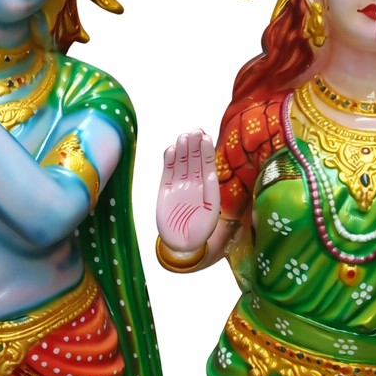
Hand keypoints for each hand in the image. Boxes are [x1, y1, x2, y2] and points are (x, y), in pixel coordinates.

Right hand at [157, 129, 219, 252]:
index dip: (206, 151)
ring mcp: (179, 184)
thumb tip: (210, 174)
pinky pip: (167, 171)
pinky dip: (169, 161)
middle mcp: (194, 182)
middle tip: (194, 131)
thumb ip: (211, 193)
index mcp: (207, 186)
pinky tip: (171, 150)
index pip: (207, 164)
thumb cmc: (200, 230)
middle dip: (194, 145)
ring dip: (182, 149)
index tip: (204, 137)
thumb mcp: (211, 213)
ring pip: (181, 162)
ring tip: (183, 137)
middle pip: (194, 159)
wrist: (182, 243)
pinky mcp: (165, 188)